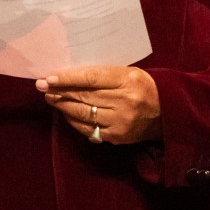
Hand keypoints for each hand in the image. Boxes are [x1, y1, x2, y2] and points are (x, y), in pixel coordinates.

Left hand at [35, 65, 161, 144]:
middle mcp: (124, 102)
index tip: (49, 78)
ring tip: (51, 98)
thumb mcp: (127, 73)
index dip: (67, 79)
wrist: (166, 111)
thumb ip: (102, 75)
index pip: (91, 78)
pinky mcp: (116, 137)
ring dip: (63, 106)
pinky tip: (66, 113)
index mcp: (128, 80)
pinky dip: (74, 121)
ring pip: (83, 114)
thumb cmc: (142, 86)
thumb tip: (69, 76)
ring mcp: (120, 122)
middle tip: (43, 87)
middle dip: (60, 92)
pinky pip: (88, 129)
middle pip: (84, 97)